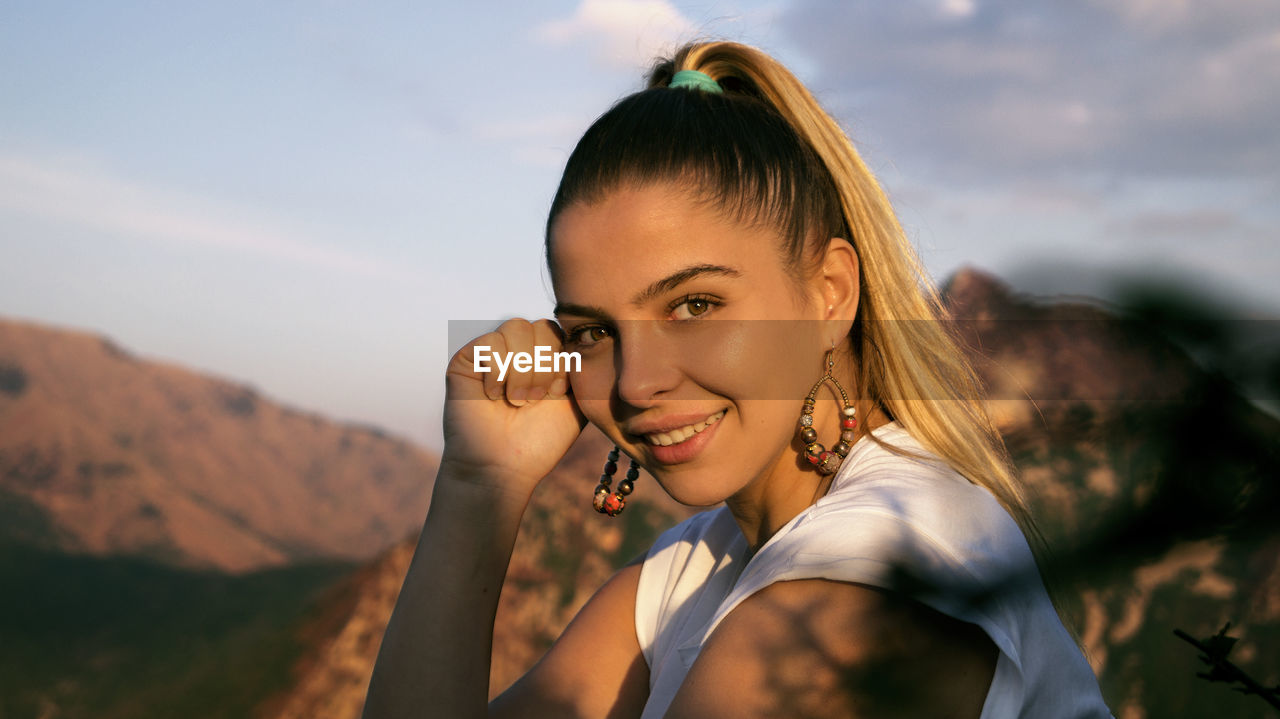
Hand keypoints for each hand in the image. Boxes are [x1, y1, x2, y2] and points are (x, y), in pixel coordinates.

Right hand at [441, 318, 586, 496]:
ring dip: (522, 368)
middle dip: (545, 365)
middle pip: (542, 326)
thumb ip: (584, 368)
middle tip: (535, 399)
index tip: (559, 393)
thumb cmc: (539, 440)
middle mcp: (519, 350)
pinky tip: (493, 396)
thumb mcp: (576, 402)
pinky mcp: (467, 358)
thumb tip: (591, 338)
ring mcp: (493, 352)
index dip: (564, 361)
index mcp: (546, 357)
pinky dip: (497, 372)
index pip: (563, 331)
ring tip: (516, 399)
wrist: (501, 467)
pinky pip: (490, 342)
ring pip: (517, 327)